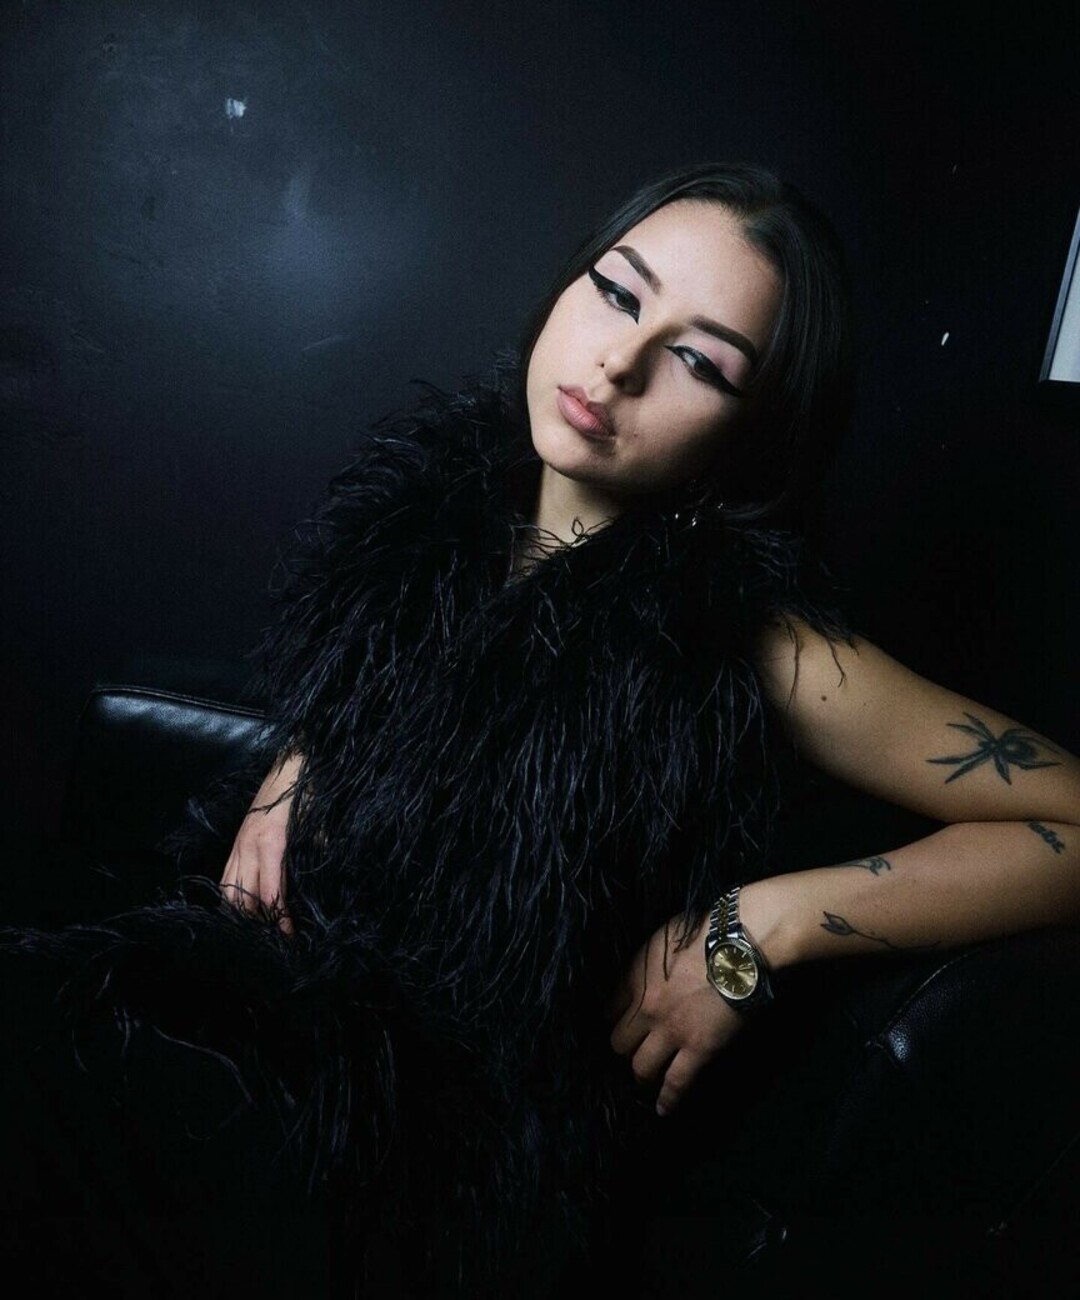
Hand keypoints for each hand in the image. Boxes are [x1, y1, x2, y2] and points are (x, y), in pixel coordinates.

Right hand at [219, 752, 302, 936]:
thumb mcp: (318, 826)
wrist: (293, 762)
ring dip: (240, 912)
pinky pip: (226, 875)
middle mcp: (249, 846)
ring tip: (256, 929)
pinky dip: (232, 895)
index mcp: (272, 844)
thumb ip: (318, 855)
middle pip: (243, 898)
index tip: (288, 938)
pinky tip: (243, 907)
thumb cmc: (308, 793)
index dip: (279, 920)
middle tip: (272, 941)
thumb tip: (324, 884)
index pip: (270, 894)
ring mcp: (239, 843)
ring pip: (228, 890)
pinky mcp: (237, 840)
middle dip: (256, 923)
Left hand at [610, 913, 742, 1115]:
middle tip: (631, 1053)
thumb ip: (645, 964)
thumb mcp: (660, 940)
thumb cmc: (705, 930)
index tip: (615, 1028)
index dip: (610, 1022)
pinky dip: (668, 1100)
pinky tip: (663, 1110)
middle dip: (623, 1049)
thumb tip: (641, 976)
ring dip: (641, 1074)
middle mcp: (644, 1009)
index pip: (607, 1011)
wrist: (740, 943)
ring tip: (644, 1079)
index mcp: (633, 978)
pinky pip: (676, 1083)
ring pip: (640, 1067)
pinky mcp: (697, 1050)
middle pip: (618, 1042)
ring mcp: (670, 1032)